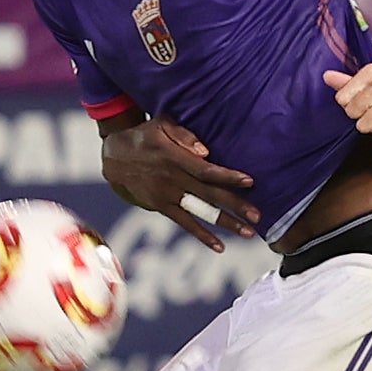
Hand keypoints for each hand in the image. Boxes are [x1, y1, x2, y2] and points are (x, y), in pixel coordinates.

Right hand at [101, 116, 260, 252]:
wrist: (113, 156)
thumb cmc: (145, 136)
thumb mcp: (161, 124)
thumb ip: (183, 135)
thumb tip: (205, 151)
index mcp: (175, 157)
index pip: (206, 170)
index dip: (228, 176)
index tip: (250, 182)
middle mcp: (173, 179)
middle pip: (209, 194)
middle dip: (235, 205)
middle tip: (257, 216)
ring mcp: (166, 195)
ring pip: (200, 211)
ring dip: (225, 223)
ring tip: (248, 233)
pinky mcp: (160, 206)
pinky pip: (184, 223)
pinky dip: (201, 235)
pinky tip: (219, 246)